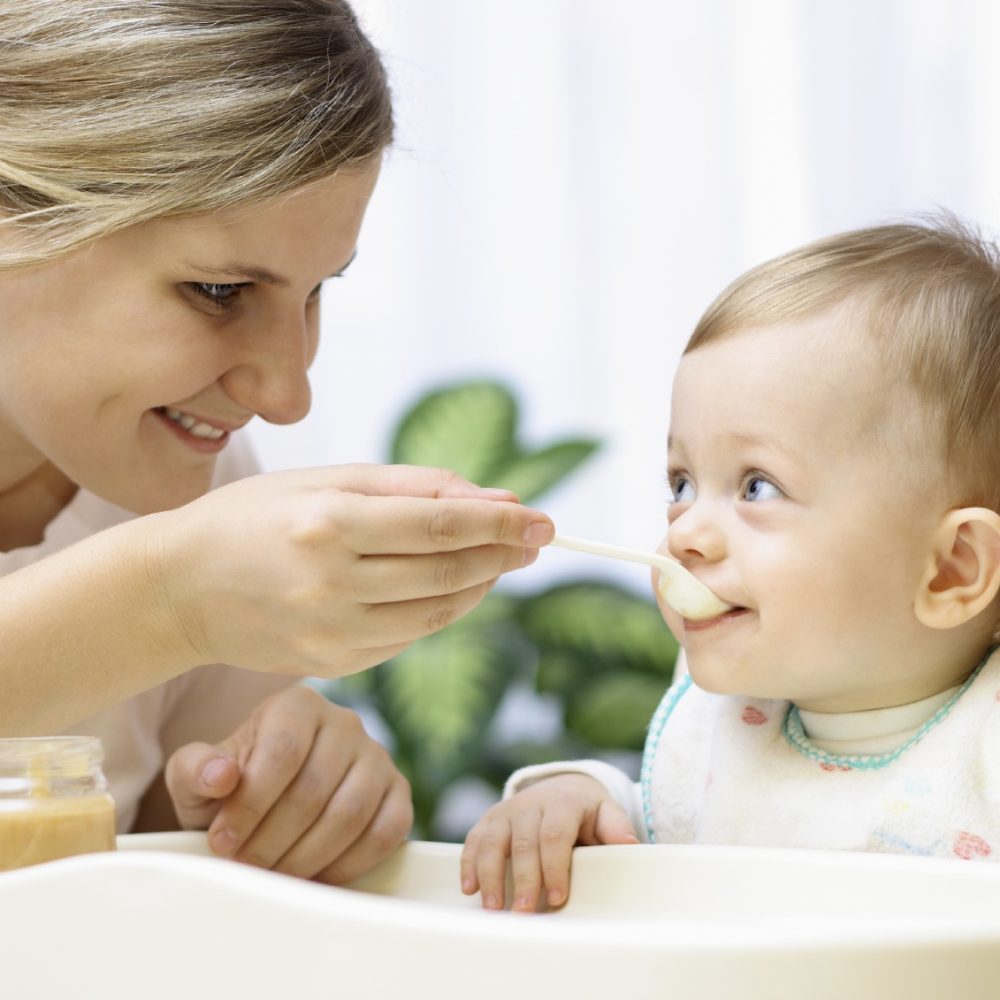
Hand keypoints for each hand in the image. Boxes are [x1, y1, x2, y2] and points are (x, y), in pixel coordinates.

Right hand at [152, 463, 554, 677]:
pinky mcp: (334, 666)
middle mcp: (332, 584)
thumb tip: (498, 499)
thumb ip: (416, 486)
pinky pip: (408, 638)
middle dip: (502, 554)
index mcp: (329, 524)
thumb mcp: (329, 479)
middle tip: (532, 537)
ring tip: (497, 559)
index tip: (542, 520)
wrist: (180, 588)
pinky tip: (449, 586)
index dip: (501, 523)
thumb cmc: (256, 517)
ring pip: (438, 614)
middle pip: (448, 572)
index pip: (441, 525)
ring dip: (480, 585)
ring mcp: (332, 634)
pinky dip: (441, 611)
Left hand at [163, 686, 411, 882]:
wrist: (269, 800)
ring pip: (350, 813)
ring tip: (276, 875)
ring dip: (307, 857)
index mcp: (297, 706)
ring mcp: (377, 756)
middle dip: (273, 840)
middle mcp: (344, 722)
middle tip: (246, 867)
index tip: (222, 841)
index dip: (251, 805)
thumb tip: (220, 775)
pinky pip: (386, 831)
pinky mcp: (398, 791)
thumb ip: (196, 769)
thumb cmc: (231, 786)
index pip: (283, 752)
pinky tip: (317, 876)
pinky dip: (351, 863)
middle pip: (314, 789)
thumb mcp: (197, 775)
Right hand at [460, 774, 638, 912]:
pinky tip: (469, 888)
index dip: (555, 867)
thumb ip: (616, 827)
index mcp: (562, 803)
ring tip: (493, 908)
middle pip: (523, 843)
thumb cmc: (587, 811)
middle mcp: (531, 803)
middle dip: (523, 880)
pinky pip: (473, 839)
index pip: (555, 835)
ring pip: (492, 841)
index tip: (558, 898)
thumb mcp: (606, 813)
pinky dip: (468, 863)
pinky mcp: (490, 819)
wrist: (562, 786)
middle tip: (523, 913)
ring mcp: (507, 810)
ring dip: (490, 875)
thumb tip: (631, 844)